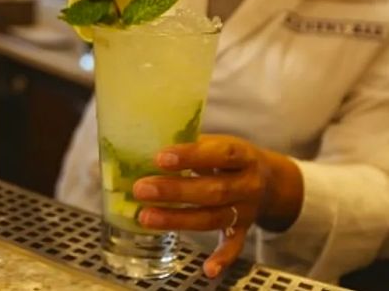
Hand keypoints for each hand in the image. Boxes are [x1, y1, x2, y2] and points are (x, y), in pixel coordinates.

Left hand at [132, 135, 302, 278]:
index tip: (160, 157)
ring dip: (178, 219)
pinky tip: (207, 269)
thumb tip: (145, 144)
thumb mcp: (218, 143)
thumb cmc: (228, 157)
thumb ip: (191, 144)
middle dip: (175, 191)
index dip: (190, 156)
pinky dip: (222, 258)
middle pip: (213, 190)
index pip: (220, 154)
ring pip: (213, 217)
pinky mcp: (243, 229)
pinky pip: (233, 246)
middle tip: (141, 189)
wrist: (270, 180)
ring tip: (146, 217)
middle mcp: (248, 184)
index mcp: (243, 155)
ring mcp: (246, 210)